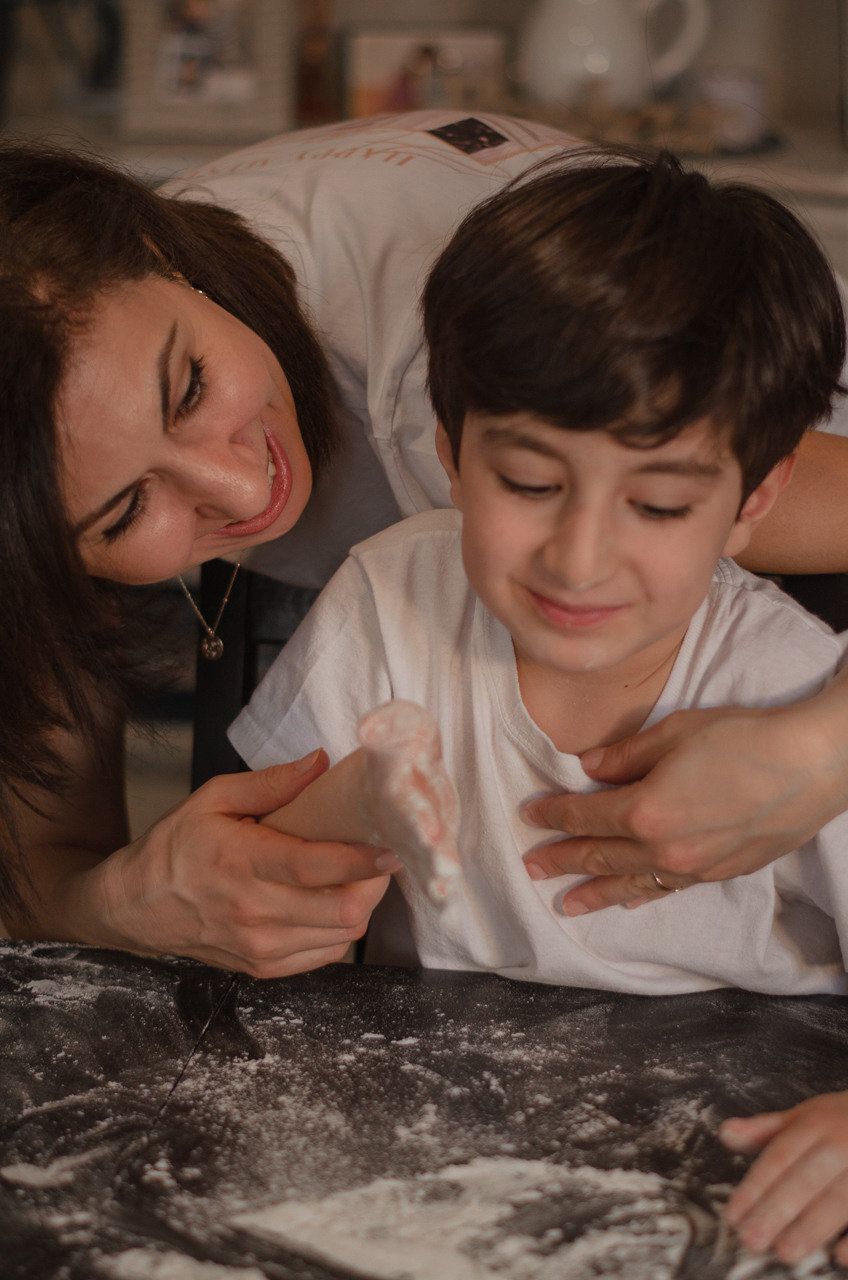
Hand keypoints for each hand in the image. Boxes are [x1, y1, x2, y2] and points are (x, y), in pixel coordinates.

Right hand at [77, 750, 399, 977]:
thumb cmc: (175, 848)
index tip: (392, 847)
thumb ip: (270, 783)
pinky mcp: (262, 967)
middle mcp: (253, 911)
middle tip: (380, 858)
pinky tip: (333, 903)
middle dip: (374, 884)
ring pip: (341, 936)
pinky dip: (340, 931)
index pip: (316, 867)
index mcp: (241, 863)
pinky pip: (324, 955)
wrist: (135, 907)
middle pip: (341, 910)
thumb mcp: (213, 798)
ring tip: (360, 878)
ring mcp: (259, 946)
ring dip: (361, 906)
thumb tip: (319, 763)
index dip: (362, 860)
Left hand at [523, 698, 847, 914]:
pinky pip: (668, 889)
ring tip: (565, 904)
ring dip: (594, 892)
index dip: (554, 814)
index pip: (585, 816)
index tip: (531, 814)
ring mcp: (693, 867)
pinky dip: (642, 895)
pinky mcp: (720, 872)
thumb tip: (589, 766)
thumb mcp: (674, 732)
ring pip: (631, 883)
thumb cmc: (744, 738)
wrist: (811, 764)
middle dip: (561, 860)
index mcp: (645, 810)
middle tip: (531, 867)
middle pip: (599, 856)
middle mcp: (664, 848)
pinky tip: (627, 900)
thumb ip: (625, 755)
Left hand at [721, 1094, 847, 1265]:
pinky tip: (838, 1256)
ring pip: (838, 1199)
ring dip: (812, 1227)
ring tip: (785, 1252)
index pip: (779, 1157)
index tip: (733, 1216)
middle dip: (777, 1210)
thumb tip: (724, 1134)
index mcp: (815, 1126)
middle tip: (752, 1239)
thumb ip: (764, 1130)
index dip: (755, 1187)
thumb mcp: (802, 1117)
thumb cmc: (839, 1122)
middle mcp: (841, 1145)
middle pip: (806, 1180)